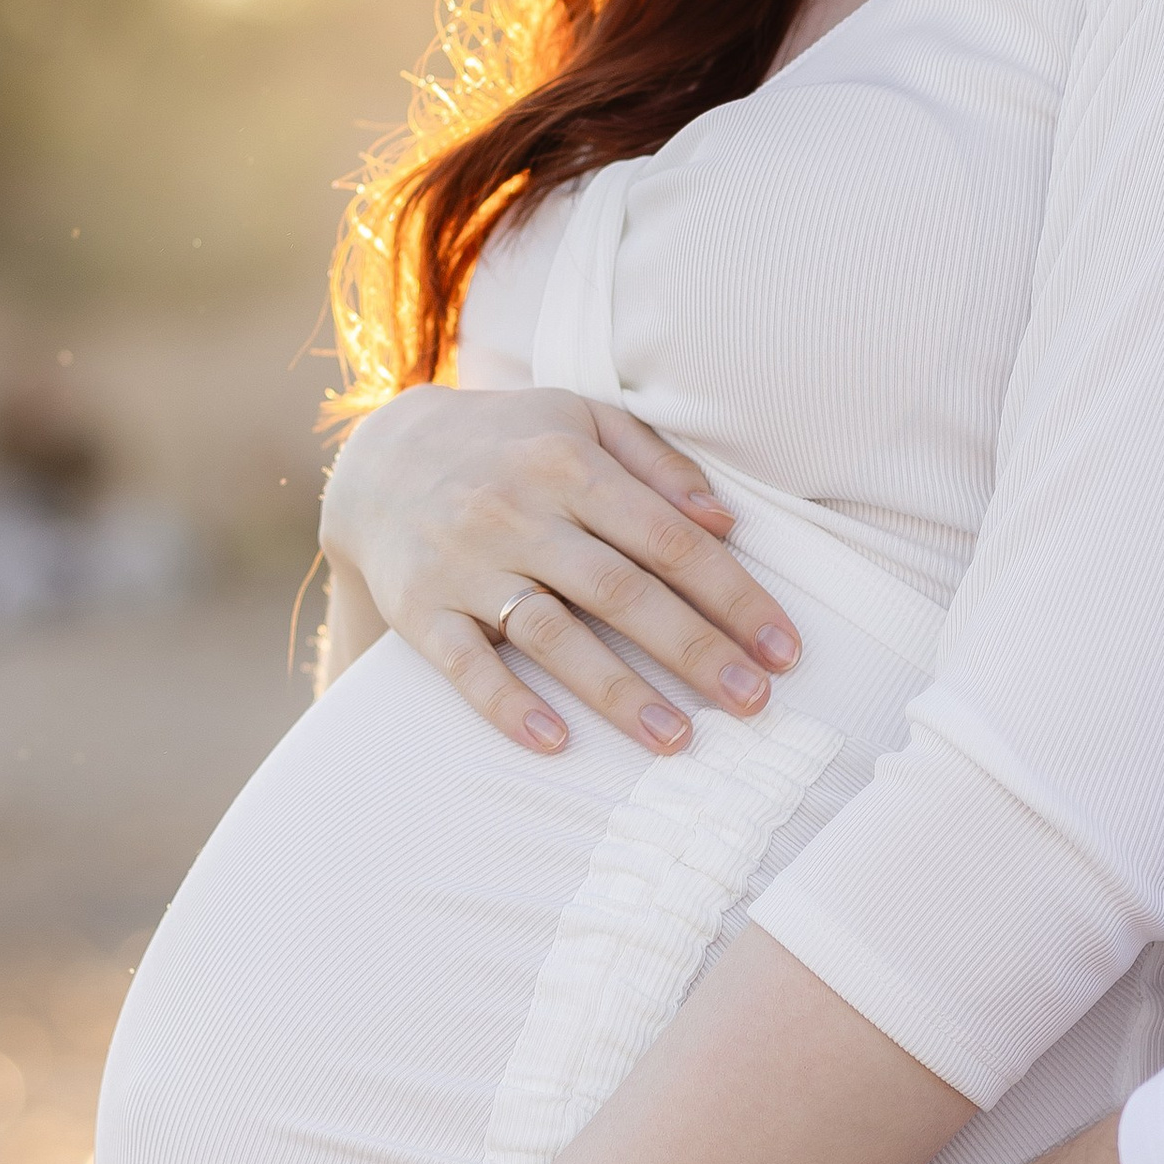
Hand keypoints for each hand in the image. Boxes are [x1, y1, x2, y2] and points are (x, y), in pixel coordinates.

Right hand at [319, 385, 801, 758]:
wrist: (380, 460)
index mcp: (569, 463)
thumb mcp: (583, 421)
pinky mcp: (418, 608)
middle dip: (696, 651)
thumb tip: (726, 522)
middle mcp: (518, 512)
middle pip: (621, 591)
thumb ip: (658, 464)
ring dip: (617, 692)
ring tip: (677, 740)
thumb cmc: (510, 443)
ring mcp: (465, 563)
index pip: (668, 539)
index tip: (783, 648)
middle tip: (755, 705)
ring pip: (551, 634)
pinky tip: (554, 742)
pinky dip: (506, 705)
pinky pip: (463, 665)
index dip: (733, 596)